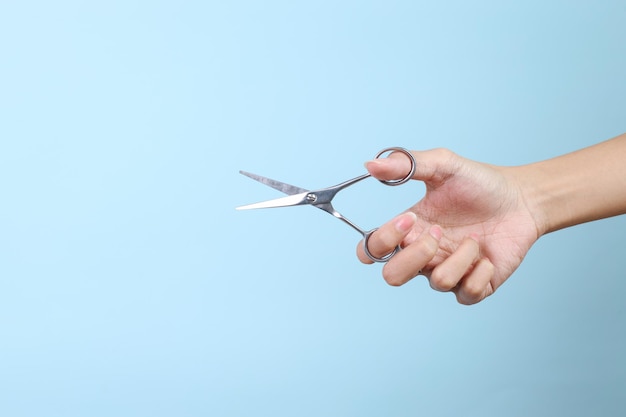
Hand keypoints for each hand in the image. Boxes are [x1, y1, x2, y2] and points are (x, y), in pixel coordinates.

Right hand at [357, 148, 539, 304]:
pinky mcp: (475, 286)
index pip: (371, 250)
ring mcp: (448, 272)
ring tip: (475, 237)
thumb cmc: (480, 183)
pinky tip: (488, 255)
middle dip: (415, 255)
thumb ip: (405, 164)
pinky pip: (467, 294)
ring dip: (461, 256)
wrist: (523, 198)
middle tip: (438, 232)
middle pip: (392, 277)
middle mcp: (423, 255)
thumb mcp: (443, 165)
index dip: (380, 241)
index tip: (409, 218)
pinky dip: (480, 272)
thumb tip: (369, 165)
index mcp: (409, 230)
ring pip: (438, 282)